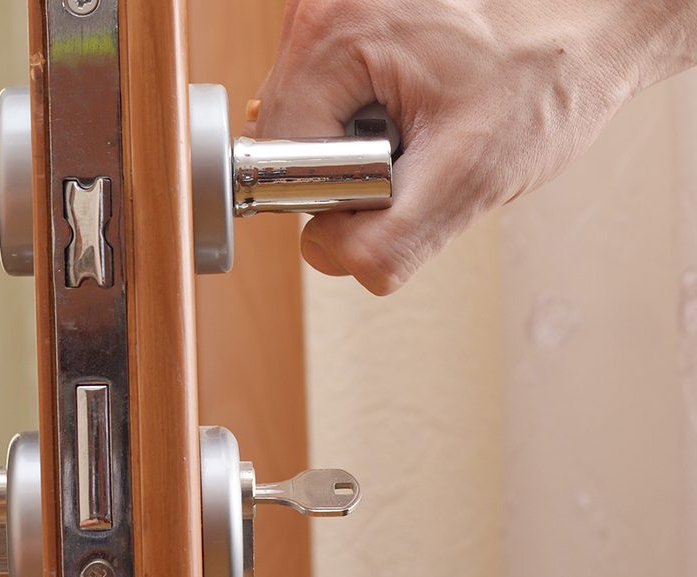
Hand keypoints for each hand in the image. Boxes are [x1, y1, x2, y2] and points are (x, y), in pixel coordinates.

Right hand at [256, 0, 696, 294]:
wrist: (593, 22)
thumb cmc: (549, 74)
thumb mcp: (471, 176)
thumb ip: (387, 239)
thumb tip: (327, 257)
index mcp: (334, 35)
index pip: (278, 155)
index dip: (331, 191)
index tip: (396, 174)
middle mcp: (321, 10)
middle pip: (286, 134)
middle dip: (343, 163)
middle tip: (417, 146)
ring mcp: (333, 8)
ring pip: (306, 116)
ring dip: (356, 139)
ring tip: (422, 118)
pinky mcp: (348, 17)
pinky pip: (329, 91)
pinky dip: (367, 112)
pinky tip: (415, 103)